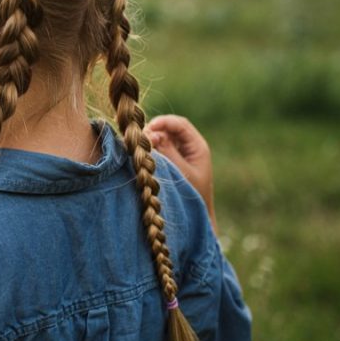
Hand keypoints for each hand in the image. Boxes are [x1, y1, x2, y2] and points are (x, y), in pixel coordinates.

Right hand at [146, 115, 216, 232]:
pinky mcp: (171, 161)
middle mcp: (189, 147)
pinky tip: (143, 155)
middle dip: (154, 130)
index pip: (180, 125)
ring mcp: (179, 153)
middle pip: (169, 128)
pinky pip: (159, 148)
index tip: (149, 128)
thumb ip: (168, 153)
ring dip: (151, 140)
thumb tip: (152, 135)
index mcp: (197, 147)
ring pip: (162, 137)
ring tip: (141, 149)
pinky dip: (150, 149)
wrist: (196, 219)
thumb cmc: (192, 197)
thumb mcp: (181, 173)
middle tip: (141, 140)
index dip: (164, 122)